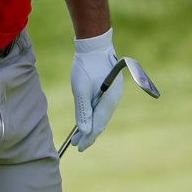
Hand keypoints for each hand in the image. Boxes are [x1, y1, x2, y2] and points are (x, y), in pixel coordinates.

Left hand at [70, 28, 122, 151]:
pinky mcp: (109, 87)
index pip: (99, 124)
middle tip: (76, 145)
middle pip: (101, 121)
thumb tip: (84, 131)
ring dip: (91, 124)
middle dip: (89, 133)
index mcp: (110, 99)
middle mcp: (114, 98)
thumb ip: (83, 111)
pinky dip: (93, 114)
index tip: (79, 147)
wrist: (94, 44)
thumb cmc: (86, 65)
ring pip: (102, 114)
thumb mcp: (80, 89)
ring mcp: (113, 92)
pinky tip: (86, 118)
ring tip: (79, 135)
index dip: (88, 137)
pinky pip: (102, 106)